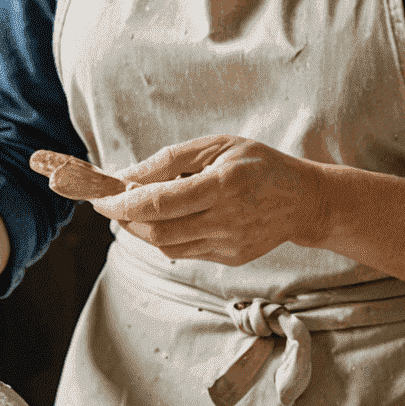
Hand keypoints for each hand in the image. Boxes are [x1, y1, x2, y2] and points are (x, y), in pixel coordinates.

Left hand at [93, 135, 325, 266]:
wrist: (303, 200)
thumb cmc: (258, 164)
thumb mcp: (217, 146)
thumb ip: (171, 160)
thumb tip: (127, 176)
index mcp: (223, 185)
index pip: (160, 203)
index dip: (124, 203)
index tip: (102, 198)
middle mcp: (226, 220)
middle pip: (157, 231)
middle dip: (125, 219)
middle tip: (110, 203)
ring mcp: (228, 244)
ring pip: (166, 246)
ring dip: (140, 231)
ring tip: (133, 210)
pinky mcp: (229, 259)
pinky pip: (184, 252)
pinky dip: (165, 237)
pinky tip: (164, 219)